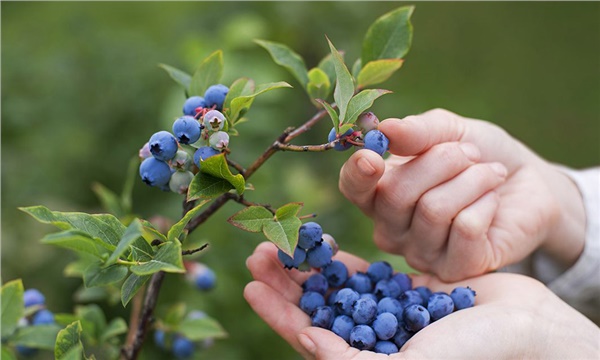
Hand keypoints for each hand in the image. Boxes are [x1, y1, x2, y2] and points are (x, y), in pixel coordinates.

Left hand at [244, 242, 599, 359]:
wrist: (526, 331)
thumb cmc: (471, 357)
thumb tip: (305, 343)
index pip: (306, 336)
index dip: (276, 311)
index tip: (250, 284)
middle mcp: (370, 339)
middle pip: (314, 307)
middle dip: (285, 281)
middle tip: (258, 251)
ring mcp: (387, 314)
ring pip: (334, 287)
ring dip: (307, 265)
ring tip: (283, 239)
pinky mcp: (405, 292)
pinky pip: (365, 273)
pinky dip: (342, 258)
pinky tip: (322, 241)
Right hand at [339, 109, 585, 280]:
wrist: (530, 183)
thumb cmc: (480, 155)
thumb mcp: (450, 131)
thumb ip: (417, 132)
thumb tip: (385, 129)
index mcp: (380, 193)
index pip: (353, 189)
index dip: (357, 174)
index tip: (372, 157)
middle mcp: (392, 229)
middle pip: (395, 194)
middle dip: (440, 161)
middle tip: (470, 153)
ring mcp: (421, 253)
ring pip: (433, 210)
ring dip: (471, 179)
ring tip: (489, 173)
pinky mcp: (456, 269)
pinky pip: (465, 229)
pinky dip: (485, 203)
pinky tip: (493, 201)